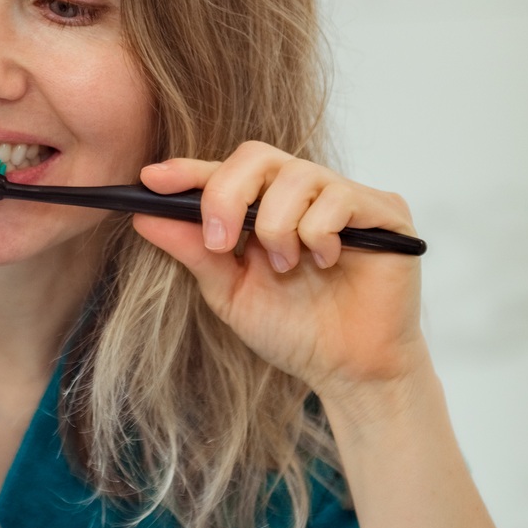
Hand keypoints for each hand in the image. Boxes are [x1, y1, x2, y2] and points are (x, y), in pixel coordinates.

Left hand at [135, 142, 429, 400]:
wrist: (349, 371)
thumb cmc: (295, 331)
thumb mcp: (230, 292)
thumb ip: (194, 251)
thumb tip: (144, 217)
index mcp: (265, 207)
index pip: (224, 172)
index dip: (188, 171)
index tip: (152, 180)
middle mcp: (305, 192)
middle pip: (257, 156)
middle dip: (228, 196)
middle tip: (221, 242)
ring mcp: (345, 197)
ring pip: (296, 176)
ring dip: (278, 228)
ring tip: (287, 267)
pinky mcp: (383, 211)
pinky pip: (339, 197)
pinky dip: (319, 233)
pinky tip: (326, 261)